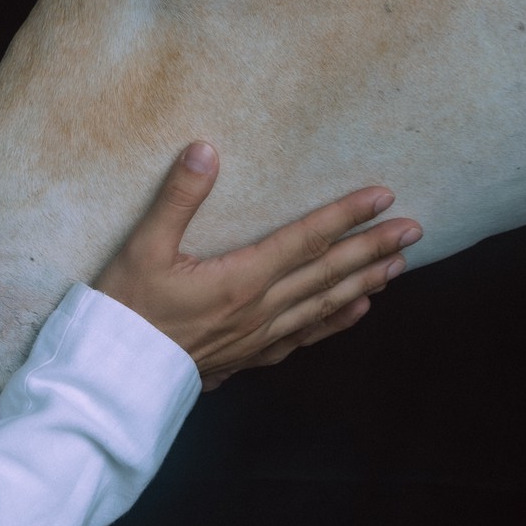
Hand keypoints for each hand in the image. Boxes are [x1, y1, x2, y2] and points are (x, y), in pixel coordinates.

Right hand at [95, 142, 421, 390]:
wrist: (112, 376)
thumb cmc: (126, 308)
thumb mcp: (143, 246)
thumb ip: (179, 197)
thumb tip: (205, 149)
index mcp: (240, 280)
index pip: (305, 239)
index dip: (346, 215)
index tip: (382, 197)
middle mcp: (260, 310)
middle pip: (327, 273)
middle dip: (372, 248)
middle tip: (413, 230)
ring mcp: (257, 337)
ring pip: (323, 305)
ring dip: (363, 282)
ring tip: (397, 264)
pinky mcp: (248, 355)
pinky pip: (304, 336)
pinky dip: (336, 321)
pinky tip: (355, 310)